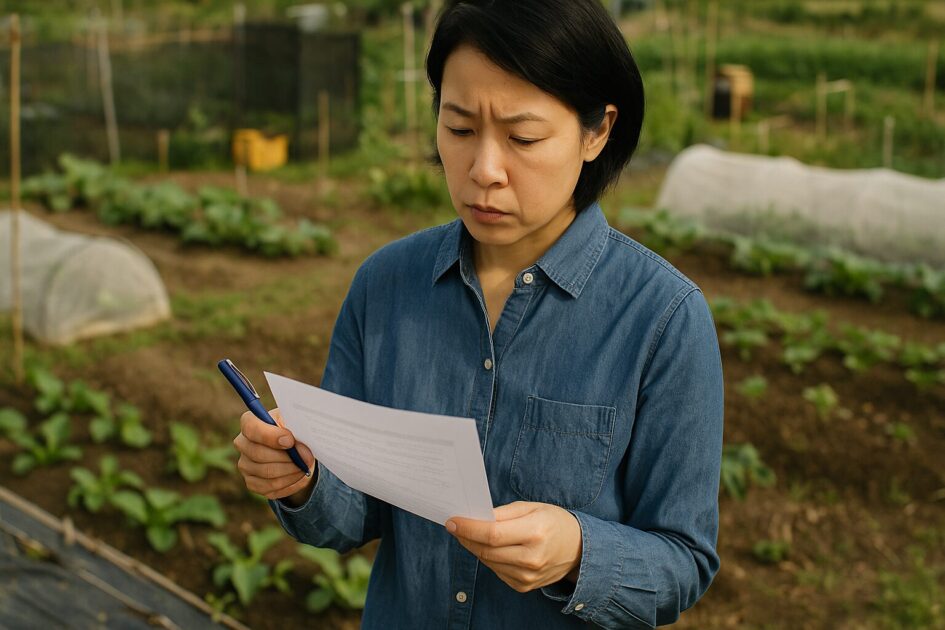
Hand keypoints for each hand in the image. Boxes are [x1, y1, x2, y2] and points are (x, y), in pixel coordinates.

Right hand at [233, 407, 316, 504]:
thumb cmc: (294, 431)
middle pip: (258, 453)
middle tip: (307, 457)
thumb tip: (298, 448)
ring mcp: (245, 464)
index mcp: (250, 422)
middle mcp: (242, 443)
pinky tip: (299, 475)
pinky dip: (289, 482)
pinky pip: (270, 487)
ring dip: (291, 470)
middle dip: (286, 457)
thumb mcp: (296, 423)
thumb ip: (295, 431)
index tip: (290, 441)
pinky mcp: (252, 482)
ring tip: (305, 466)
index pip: (250, 427)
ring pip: (266, 472)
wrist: (295, 450)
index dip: (270, 436)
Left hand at [446, 501, 581, 592]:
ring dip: (474, 547)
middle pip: (486, 550)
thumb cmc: (554, 522)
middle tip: (455, 526)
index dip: (469, 528)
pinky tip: (488, 547)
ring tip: (469, 534)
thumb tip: (475, 517)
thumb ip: (503, 513)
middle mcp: (531, 558)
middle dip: (466, 537)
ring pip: (488, 562)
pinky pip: (496, 570)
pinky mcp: (523, 586)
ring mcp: (527, 576)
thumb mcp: (532, 507)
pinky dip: (488, 558)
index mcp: (535, 533)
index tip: (452, 521)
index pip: (492, 534)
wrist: (578, 549)